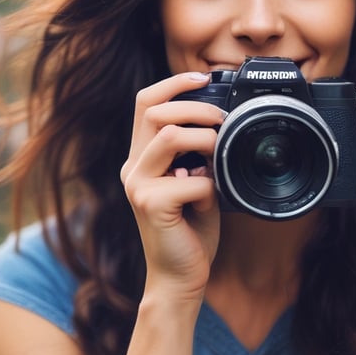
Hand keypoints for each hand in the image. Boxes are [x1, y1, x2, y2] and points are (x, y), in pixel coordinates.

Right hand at [120, 72, 225, 300]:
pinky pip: (191, 181)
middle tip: (221, 121)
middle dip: (195, 108)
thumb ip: (197, 155)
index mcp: (141, 158)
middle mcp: (133, 168)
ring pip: (170, 136)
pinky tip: (208, 204)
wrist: (180, 277)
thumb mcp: (194, 182)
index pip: (144, 103)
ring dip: (204, 141)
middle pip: (154, 111)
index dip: (172, 83)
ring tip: (217, 158)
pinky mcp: (151, 206)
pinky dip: (209, 189)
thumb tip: (218, 125)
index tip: (203, 77)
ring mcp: (138, 186)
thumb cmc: (190, 230)